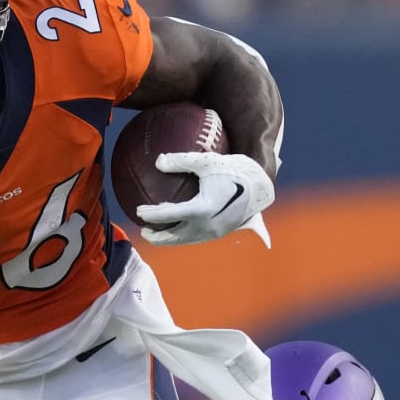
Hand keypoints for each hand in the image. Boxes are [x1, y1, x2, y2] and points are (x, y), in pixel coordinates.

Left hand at [135, 152, 273, 247]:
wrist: (262, 186)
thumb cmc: (235, 169)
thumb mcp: (208, 160)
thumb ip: (181, 160)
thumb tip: (158, 161)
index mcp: (202, 209)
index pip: (169, 215)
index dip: (151, 214)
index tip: (138, 211)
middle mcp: (207, 225)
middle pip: (175, 237)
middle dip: (157, 236)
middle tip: (143, 230)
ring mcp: (215, 232)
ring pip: (186, 240)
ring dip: (170, 238)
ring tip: (158, 233)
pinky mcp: (221, 233)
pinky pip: (197, 236)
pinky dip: (184, 234)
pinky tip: (179, 226)